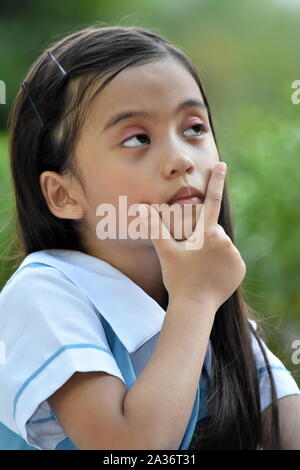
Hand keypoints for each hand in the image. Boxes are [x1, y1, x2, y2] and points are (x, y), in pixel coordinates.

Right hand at [137, 162, 245, 311]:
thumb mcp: (165, 251)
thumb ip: (155, 227)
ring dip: (212, 250)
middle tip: (191, 256)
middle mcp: (224, 241)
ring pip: (222, 245)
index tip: (222, 165)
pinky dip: (221, 262)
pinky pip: (230, 259)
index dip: (216, 181)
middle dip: (203, 237)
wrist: (195, 306)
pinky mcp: (240, 268)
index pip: (212, 200)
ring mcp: (234, 255)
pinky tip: (210, 274)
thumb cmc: (178, 278)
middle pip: (213, 229)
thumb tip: (140, 208)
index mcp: (207, 233)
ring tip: (200, 267)